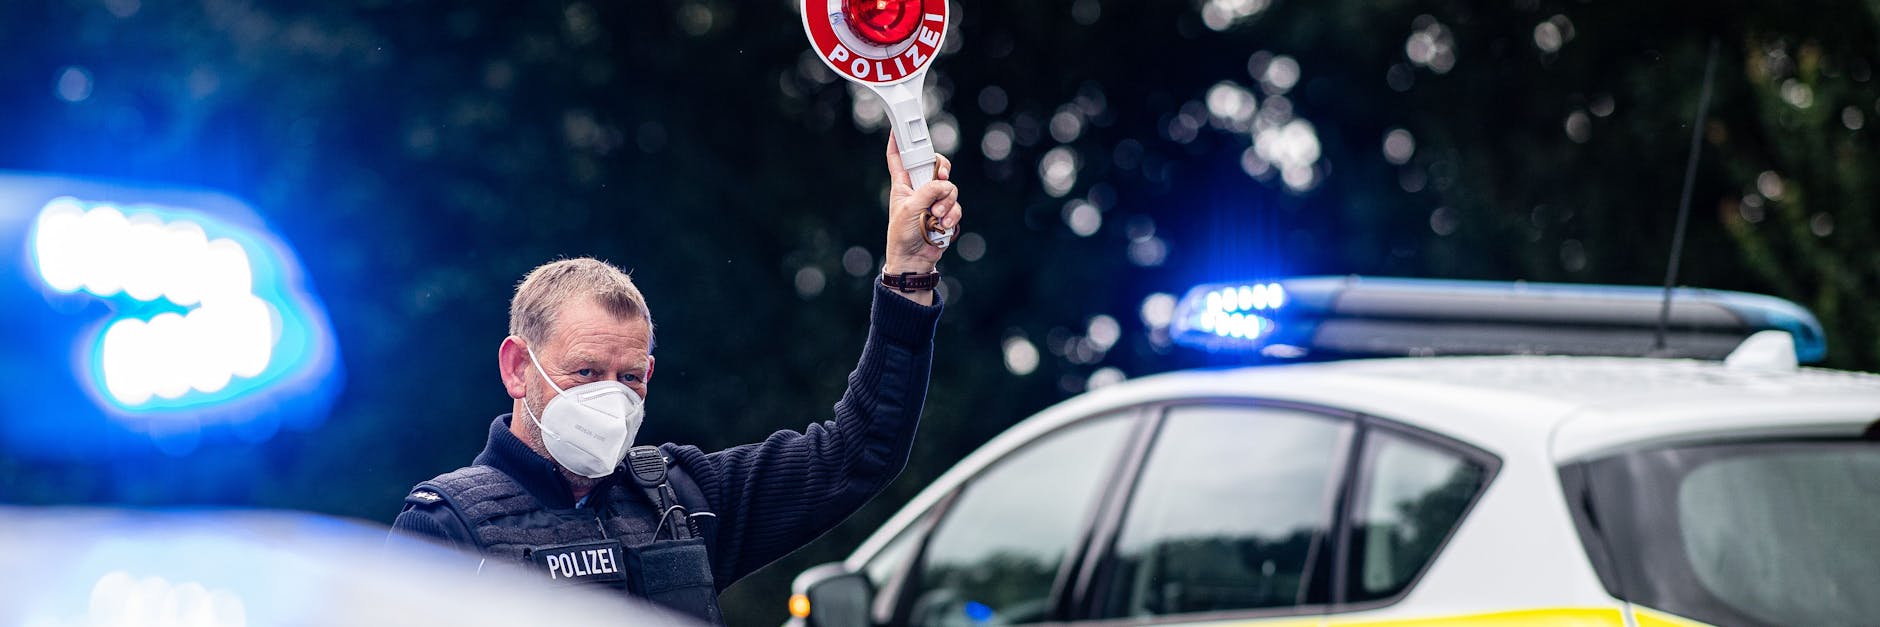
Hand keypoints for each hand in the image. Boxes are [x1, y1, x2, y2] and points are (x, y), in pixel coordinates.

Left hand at [882, 135, 960, 276]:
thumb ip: (927, 191)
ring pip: (950, 187)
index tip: (897, 128)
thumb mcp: (910, 209)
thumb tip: (944, 184)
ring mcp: (934, 200)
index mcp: (903, 183)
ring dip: (946, 201)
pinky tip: (942, 225)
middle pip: (934, 165)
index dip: (897, 142)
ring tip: (936, 216)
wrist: (913, 260)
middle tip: (941, 175)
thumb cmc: (903, 235)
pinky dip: (951, 215)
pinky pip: (956, 206)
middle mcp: (919, 188)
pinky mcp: (945, 213)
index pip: (898, 158)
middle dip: (941, 169)